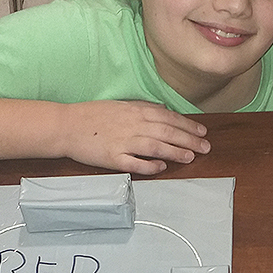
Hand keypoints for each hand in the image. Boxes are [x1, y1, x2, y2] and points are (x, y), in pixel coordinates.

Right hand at [61, 100, 209, 173]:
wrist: (67, 125)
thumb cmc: (93, 115)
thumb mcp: (121, 105)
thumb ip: (143, 109)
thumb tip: (164, 111)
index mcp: (136, 111)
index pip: (169, 118)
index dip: (188, 126)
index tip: (202, 132)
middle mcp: (133, 125)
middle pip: (168, 132)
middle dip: (190, 140)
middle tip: (206, 148)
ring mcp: (123, 142)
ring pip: (156, 147)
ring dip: (176, 152)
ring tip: (191, 157)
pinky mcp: (113, 158)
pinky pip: (135, 163)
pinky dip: (150, 165)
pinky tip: (162, 167)